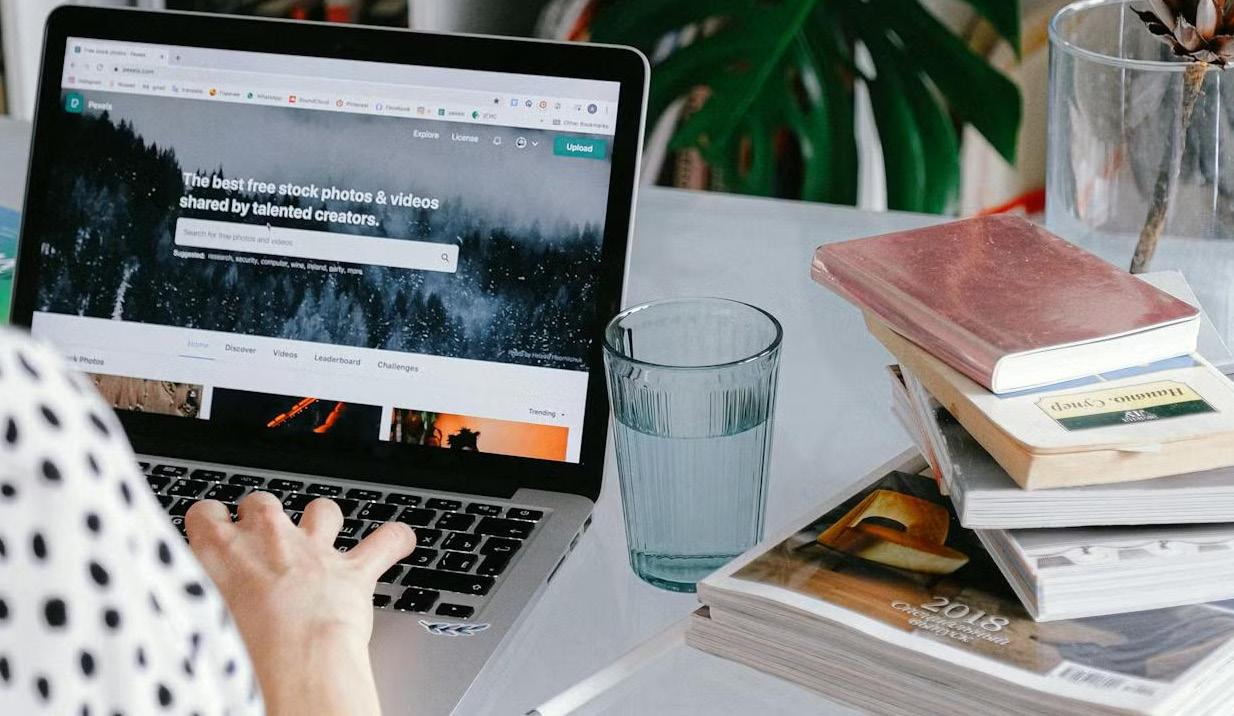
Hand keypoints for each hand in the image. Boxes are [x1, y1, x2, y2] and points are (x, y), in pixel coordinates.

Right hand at [186, 492, 415, 715]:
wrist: (292, 665)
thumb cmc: (238, 654)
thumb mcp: (191, 625)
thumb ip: (190, 603)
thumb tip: (181, 611)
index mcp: (219, 551)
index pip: (206, 513)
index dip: (212, 524)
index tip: (212, 535)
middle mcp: (268, 540)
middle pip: (262, 503)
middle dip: (262, 516)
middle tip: (260, 543)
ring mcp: (314, 552)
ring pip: (321, 511)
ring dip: (322, 521)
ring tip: (321, 535)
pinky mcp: (354, 570)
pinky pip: (385, 541)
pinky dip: (394, 540)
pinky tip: (398, 540)